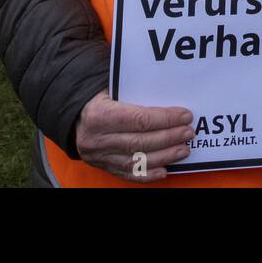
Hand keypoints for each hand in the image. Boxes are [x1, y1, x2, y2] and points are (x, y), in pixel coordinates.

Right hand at [74, 90, 194, 182]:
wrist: (73, 115)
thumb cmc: (99, 97)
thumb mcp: (112, 87)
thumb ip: (136, 91)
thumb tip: (169, 91)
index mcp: (100, 115)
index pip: (139, 119)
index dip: (165, 119)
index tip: (185, 115)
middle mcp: (98, 139)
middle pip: (140, 142)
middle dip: (169, 138)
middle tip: (188, 132)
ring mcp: (99, 156)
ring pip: (136, 161)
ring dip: (164, 156)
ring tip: (184, 150)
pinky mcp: (102, 166)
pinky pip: (127, 174)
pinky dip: (147, 174)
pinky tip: (165, 170)